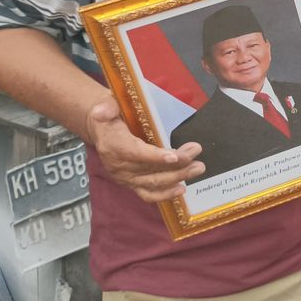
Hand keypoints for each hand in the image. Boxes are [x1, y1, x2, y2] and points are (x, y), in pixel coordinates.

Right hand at [86, 97, 203, 202]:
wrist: (101, 131)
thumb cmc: (108, 116)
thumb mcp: (105, 107)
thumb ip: (106, 109)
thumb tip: (103, 111)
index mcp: (113, 145)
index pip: (136, 154)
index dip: (156, 157)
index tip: (176, 157)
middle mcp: (119, 166)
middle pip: (150, 170)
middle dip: (177, 164)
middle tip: (196, 152)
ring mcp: (126, 178)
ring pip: (154, 182)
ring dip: (178, 176)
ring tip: (198, 168)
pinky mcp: (131, 184)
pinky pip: (148, 194)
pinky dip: (165, 194)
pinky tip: (182, 189)